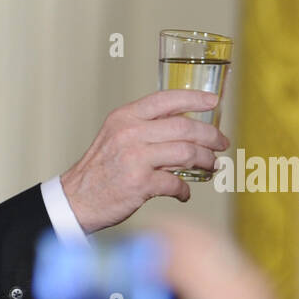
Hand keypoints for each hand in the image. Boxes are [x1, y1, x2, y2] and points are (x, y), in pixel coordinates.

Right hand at [60, 90, 230, 233]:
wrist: (76, 200)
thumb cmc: (101, 170)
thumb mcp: (116, 136)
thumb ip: (146, 128)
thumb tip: (185, 128)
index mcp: (125, 117)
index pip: (166, 99)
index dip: (194, 98)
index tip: (213, 102)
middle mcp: (130, 132)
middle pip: (185, 127)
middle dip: (210, 135)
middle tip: (221, 143)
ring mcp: (135, 157)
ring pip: (187, 152)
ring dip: (205, 160)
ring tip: (211, 166)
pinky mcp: (139, 183)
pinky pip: (176, 183)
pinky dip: (185, 189)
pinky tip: (184, 193)